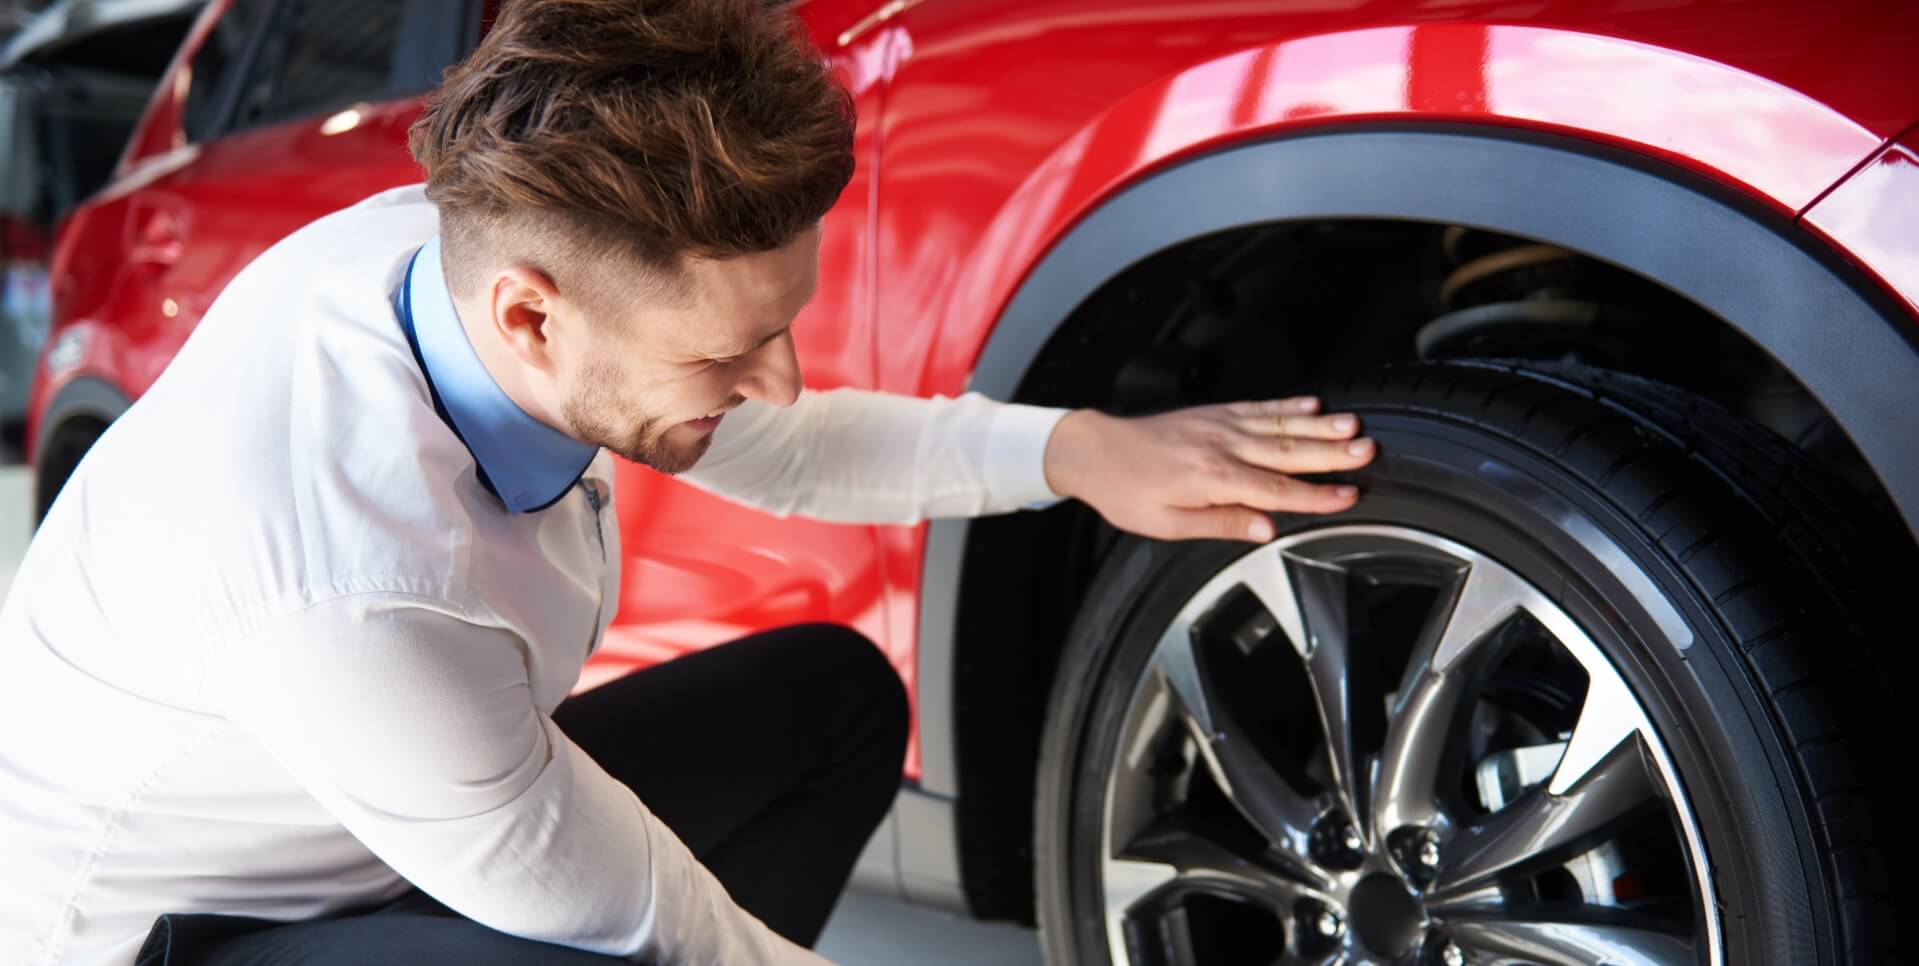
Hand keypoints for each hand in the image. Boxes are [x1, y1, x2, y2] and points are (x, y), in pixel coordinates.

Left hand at [1041, 395, 1375, 542]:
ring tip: (1355, 424)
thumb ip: (1221, 523)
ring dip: (1320, 425)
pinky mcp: (1214, 412)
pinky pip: (1258, 407)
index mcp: (1212, 479)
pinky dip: (1288, 405)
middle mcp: (1222, 446)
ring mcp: (1220, 425)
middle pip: (1287, 451)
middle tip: (1369, 451)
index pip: (1276, 490)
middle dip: (1332, 453)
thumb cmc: (1127, 492)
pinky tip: (1314, 404)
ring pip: (1280, 425)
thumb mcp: (1168, 524)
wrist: (1095, 450)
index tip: (1350, 496)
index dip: (1317, 495)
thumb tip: (1265, 530)